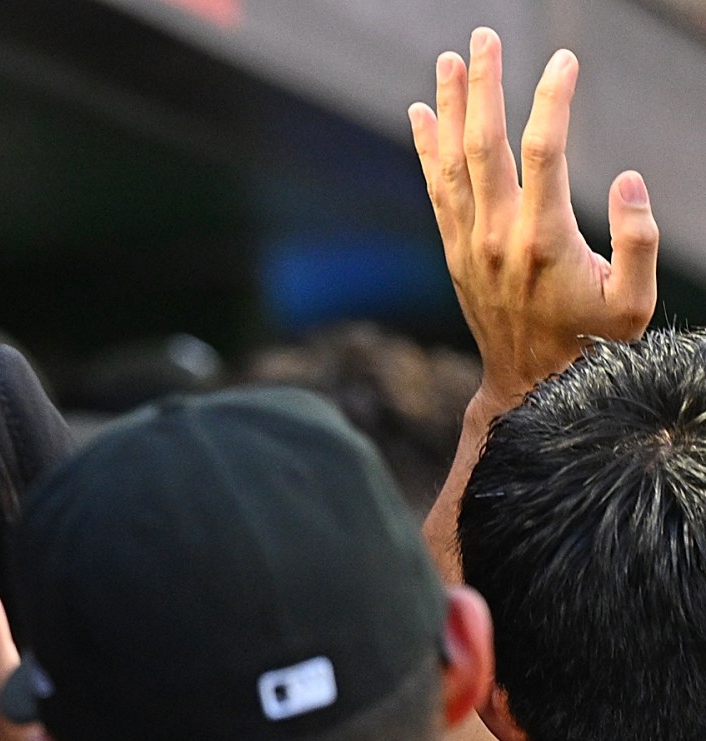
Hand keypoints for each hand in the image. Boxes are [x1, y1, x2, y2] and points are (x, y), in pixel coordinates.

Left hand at [409, 30, 656, 405]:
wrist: (529, 385)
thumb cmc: (593, 341)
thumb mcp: (634, 302)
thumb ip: (639, 239)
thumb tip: (626, 178)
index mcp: (544, 239)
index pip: (545, 151)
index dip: (552, 100)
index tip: (564, 61)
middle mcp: (497, 236)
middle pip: (485, 145)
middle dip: (483, 86)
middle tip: (482, 38)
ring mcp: (469, 243)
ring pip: (453, 162)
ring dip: (448, 107)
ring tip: (447, 60)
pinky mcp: (454, 251)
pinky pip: (436, 189)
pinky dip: (426, 149)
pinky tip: (419, 115)